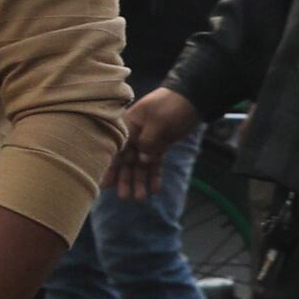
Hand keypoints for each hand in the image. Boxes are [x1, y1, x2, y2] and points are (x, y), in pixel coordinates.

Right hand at [104, 86, 200, 200]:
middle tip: (125, 197)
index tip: (106, 185)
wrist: (191, 99)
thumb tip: (142, 161)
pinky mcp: (159, 147)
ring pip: (140, 165)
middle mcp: (133, 136)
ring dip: (140, 181)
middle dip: (125, 179)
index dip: (110, 167)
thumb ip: (149, 141)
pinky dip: (154, 176)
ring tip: (141, 199)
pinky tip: (155, 189)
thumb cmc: (170, 105)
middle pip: (127, 161)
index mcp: (127, 126)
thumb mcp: (158, 120)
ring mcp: (147, 142)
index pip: (116, 149)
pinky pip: (155, 163)